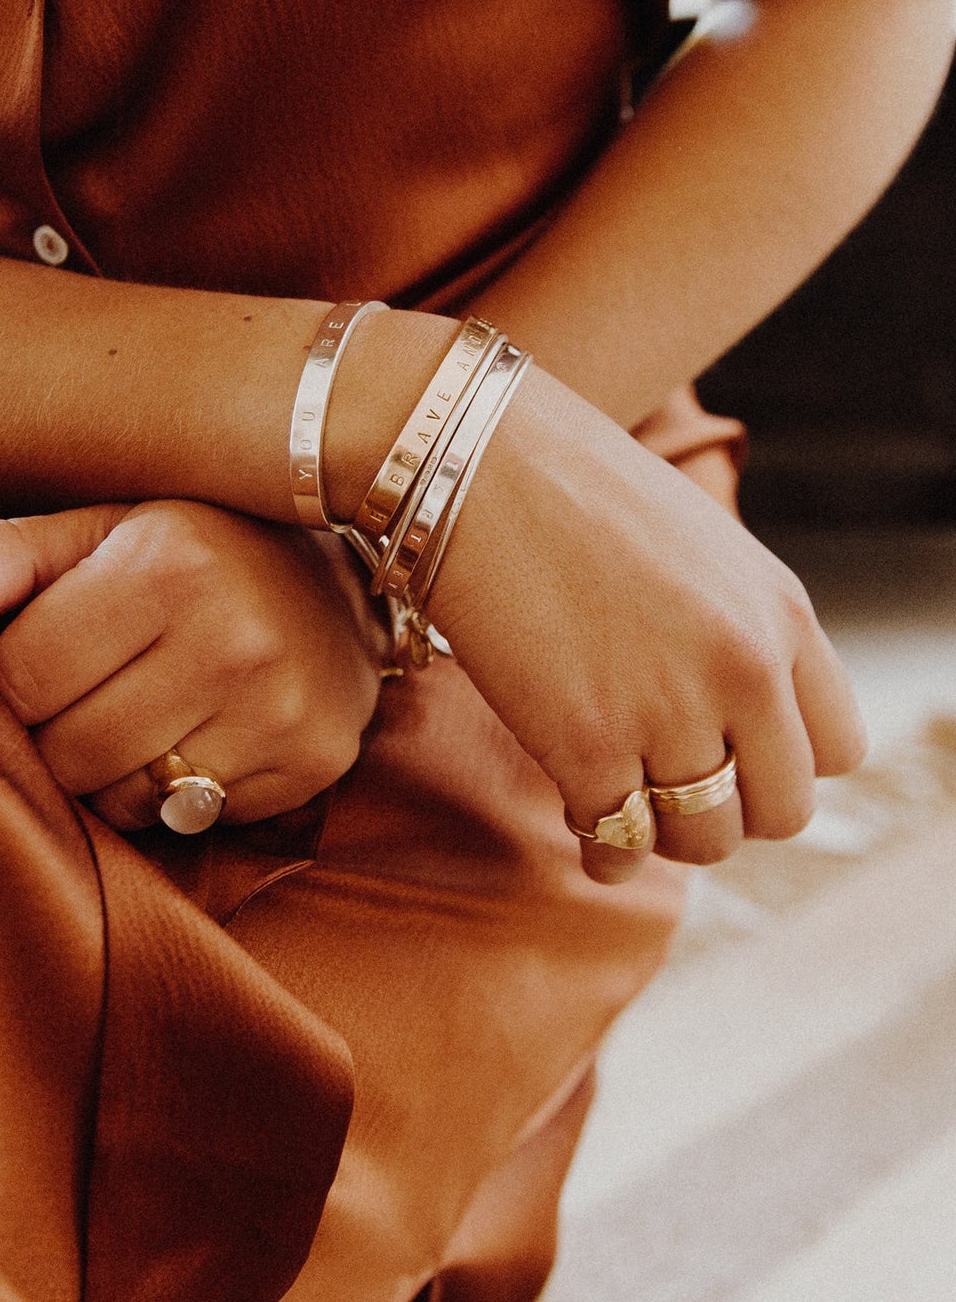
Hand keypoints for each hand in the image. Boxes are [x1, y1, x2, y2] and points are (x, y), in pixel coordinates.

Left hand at [0, 501, 386, 828]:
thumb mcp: (100, 526)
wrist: (340, 584)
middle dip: (58, 731)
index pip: (24, 676)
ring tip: (142, 713)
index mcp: (167, 565)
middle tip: (92, 691)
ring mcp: (280, 709)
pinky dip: (176, 794)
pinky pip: (192, 820)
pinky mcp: (311, 763)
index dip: (14, 678)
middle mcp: (233, 637)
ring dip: (112, 772)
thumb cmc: (193, 550)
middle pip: (69, 752)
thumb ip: (3, 558)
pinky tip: (198, 735)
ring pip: (126, 801)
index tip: (44, 658)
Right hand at [429, 365, 867, 883]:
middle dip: (725, 810)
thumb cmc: (563, 479)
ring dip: (663, 834)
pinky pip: (615, 838)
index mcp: (780, 612)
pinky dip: (600, 846)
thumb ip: (730, 621)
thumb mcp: (696, 542)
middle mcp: (743, 669)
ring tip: (619, 805)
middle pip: (778, 809)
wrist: (466, 455)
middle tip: (667, 787)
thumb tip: (722, 701)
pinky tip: (577, 817)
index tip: (729, 754)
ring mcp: (667, 711)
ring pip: (703, 838)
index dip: (778, 762)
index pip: (835, 749)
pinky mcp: (583, 742)